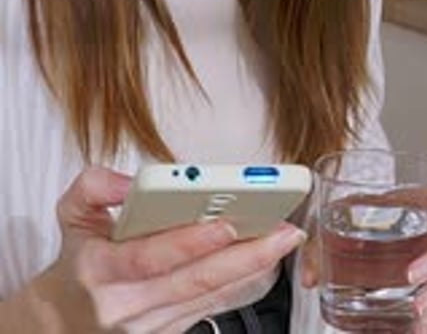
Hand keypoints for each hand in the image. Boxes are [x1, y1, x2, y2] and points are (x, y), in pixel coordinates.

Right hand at [33, 166, 305, 332]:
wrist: (67, 318)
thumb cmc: (80, 258)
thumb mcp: (71, 212)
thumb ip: (94, 185)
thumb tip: (131, 182)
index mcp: (100, 269)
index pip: (148, 257)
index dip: (189, 242)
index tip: (226, 222)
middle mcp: (127, 304)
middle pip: (193, 279)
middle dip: (244, 253)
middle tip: (282, 228)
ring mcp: (150, 325)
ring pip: (209, 294)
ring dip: (252, 266)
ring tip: (285, 238)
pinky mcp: (169, 333)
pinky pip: (212, 306)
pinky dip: (242, 282)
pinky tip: (265, 258)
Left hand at [300, 185, 426, 333]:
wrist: (347, 247)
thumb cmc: (349, 224)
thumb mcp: (331, 225)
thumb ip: (316, 247)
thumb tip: (309, 275)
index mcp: (408, 205)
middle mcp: (423, 233)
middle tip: (412, 275)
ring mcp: (425, 262)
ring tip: (416, 307)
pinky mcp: (422, 289)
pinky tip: (416, 326)